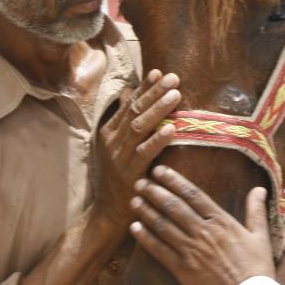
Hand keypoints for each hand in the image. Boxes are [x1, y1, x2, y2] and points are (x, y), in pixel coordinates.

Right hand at [95, 70, 179, 228]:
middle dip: (154, 92)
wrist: (108, 212)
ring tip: (175, 95)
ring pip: (138, 127)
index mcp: (108, 132)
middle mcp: (111, 141)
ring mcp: (118, 157)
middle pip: (134, 110)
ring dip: (158, 109)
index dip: (143, 87)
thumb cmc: (118, 177)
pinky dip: (157, 139)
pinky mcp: (129, 174)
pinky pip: (144, 153)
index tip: (159, 72)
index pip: (128, 103)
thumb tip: (129, 91)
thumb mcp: (116, 146)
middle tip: (173, 78)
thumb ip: (124, 120)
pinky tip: (171, 128)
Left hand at [129, 165, 275, 284]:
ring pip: (164, 226)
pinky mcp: (183, 270)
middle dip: (155, 192)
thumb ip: (256, 211)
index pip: (193, 195)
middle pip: (174, 207)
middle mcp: (204, 232)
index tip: (160, 170)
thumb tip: (260, 189)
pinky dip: (146, 238)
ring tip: (134, 200)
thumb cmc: (257, 271)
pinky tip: (135, 228)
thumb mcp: (261, 237)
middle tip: (140, 181)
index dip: (174, 181)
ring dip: (147, 211)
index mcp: (222, 222)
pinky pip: (160, 250)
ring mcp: (192, 251)